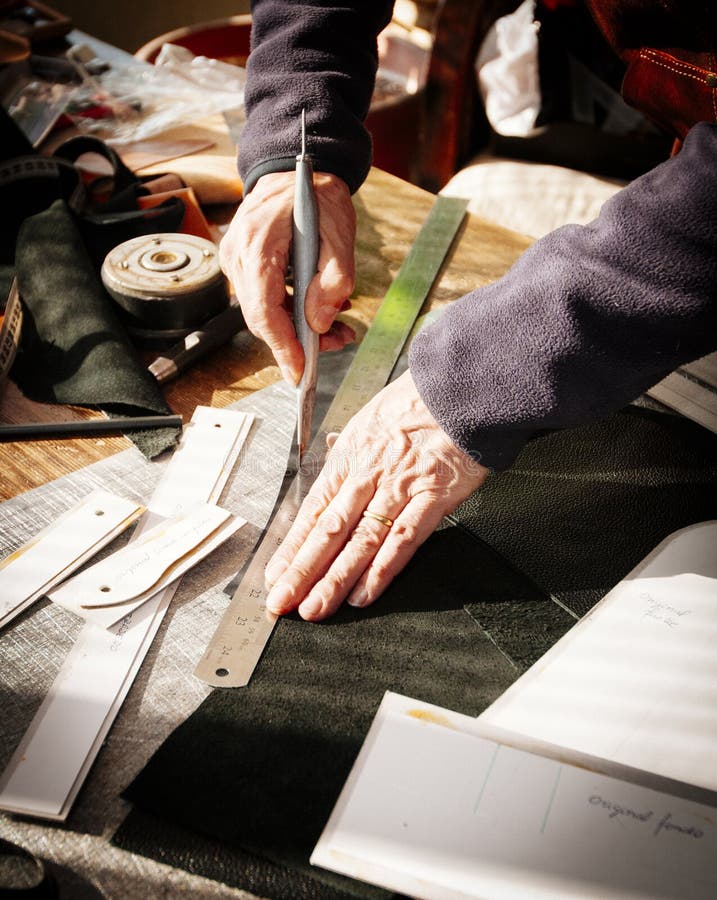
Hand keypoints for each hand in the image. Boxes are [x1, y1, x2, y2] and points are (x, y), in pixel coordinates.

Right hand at [219, 170, 356, 384]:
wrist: (293, 169)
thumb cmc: (316, 196)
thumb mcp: (340, 231)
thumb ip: (336, 279)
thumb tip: (320, 323)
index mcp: (258, 245)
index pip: (264, 310)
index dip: (282, 346)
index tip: (299, 373)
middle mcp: (237, 255)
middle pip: (262, 318)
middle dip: (298, 341)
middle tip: (338, 343)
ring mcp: (235, 260)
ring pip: (262, 313)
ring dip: (298, 328)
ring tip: (339, 328)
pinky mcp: (241, 265)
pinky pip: (263, 299)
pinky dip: (291, 312)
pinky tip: (320, 309)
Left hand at [264, 371, 488, 620]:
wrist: (461, 387)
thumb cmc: (419, 402)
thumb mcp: (372, 418)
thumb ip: (353, 448)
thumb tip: (333, 457)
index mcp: (350, 457)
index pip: (313, 510)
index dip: (292, 546)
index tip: (275, 574)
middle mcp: (368, 475)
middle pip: (328, 531)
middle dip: (302, 571)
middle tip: (282, 602)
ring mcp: (399, 488)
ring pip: (359, 541)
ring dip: (334, 579)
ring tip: (316, 608)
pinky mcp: (433, 497)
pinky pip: (403, 539)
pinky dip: (382, 569)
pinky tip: (363, 594)